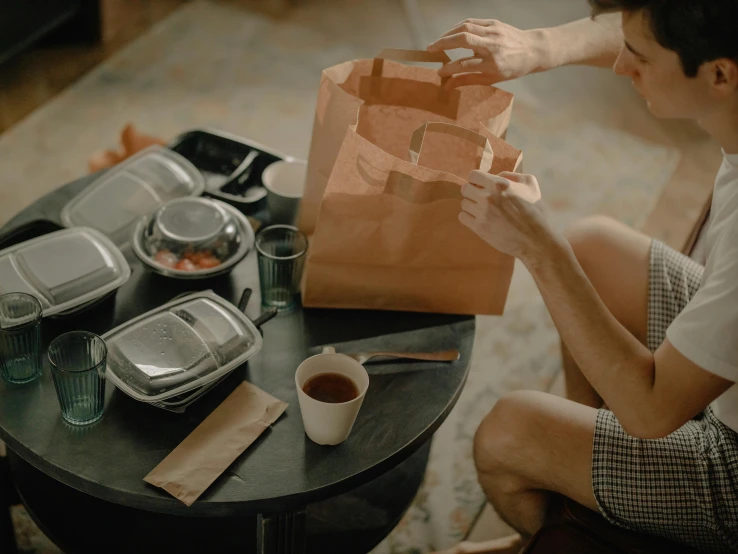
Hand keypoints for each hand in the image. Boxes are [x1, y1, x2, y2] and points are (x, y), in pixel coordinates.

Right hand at [427, 19, 544, 87]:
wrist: (532, 49)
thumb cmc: (512, 68)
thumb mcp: (492, 79)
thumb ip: (468, 80)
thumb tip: (447, 85)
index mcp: (493, 64)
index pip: (465, 65)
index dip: (449, 69)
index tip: (439, 72)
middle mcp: (492, 46)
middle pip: (463, 40)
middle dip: (443, 43)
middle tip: (430, 49)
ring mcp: (493, 32)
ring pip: (465, 28)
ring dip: (447, 34)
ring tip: (437, 42)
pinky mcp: (493, 22)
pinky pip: (471, 22)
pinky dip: (457, 27)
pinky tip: (450, 33)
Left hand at [460, 171, 559, 264]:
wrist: (535, 239)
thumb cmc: (535, 211)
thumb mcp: (530, 184)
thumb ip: (512, 175)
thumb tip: (497, 175)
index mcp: (498, 184)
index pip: (473, 176)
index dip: (476, 180)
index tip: (481, 186)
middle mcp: (487, 197)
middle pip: (465, 189)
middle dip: (472, 192)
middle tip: (481, 198)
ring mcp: (482, 213)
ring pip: (464, 203)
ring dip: (471, 205)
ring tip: (483, 210)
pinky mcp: (479, 228)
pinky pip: (463, 217)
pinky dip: (468, 217)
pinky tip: (479, 219)